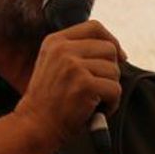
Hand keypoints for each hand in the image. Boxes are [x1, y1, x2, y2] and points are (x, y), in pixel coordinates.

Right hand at [16, 20, 125, 143]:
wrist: (35, 126)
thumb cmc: (49, 101)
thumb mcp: (54, 65)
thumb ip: (76, 52)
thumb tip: (117, 50)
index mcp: (55, 42)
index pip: (95, 27)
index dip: (112, 40)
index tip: (119, 56)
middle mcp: (63, 50)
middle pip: (109, 49)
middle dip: (110, 71)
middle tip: (97, 88)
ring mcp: (73, 66)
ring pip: (114, 71)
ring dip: (109, 90)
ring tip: (92, 102)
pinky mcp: (84, 84)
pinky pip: (115, 89)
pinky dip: (111, 104)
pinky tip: (95, 111)